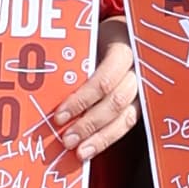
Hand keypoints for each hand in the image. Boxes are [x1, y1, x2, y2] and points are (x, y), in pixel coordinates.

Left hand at [47, 26, 140, 169]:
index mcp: (124, 51)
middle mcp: (139, 71)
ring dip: (100, 138)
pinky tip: (91, 148)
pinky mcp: (143, 103)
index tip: (58, 116)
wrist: (128, 35)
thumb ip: (77, 63)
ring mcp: (144, 89)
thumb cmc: (101, 38)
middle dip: (89, 124)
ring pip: (125, 119)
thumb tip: (44, 89)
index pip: (103, 81)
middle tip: (66, 140)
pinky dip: (108, 138)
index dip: (81, 101)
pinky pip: (127, 124)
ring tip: (79, 152)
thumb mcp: (90, 41)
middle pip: (115, 103)